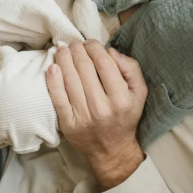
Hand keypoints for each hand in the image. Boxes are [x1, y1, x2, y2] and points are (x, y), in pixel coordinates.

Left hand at [46, 41, 148, 189]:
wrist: (112, 149)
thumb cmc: (126, 116)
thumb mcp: (139, 93)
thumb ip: (131, 69)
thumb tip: (111, 52)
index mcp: (121, 99)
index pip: (104, 64)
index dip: (95, 48)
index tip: (91, 43)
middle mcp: (102, 107)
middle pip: (84, 68)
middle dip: (78, 50)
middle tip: (75, 44)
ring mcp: (83, 116)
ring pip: (69, 79)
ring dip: (64, 59)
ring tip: (64, 50)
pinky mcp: (68, 123)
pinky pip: (57, 97)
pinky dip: (53, 80)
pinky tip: (53, 67)